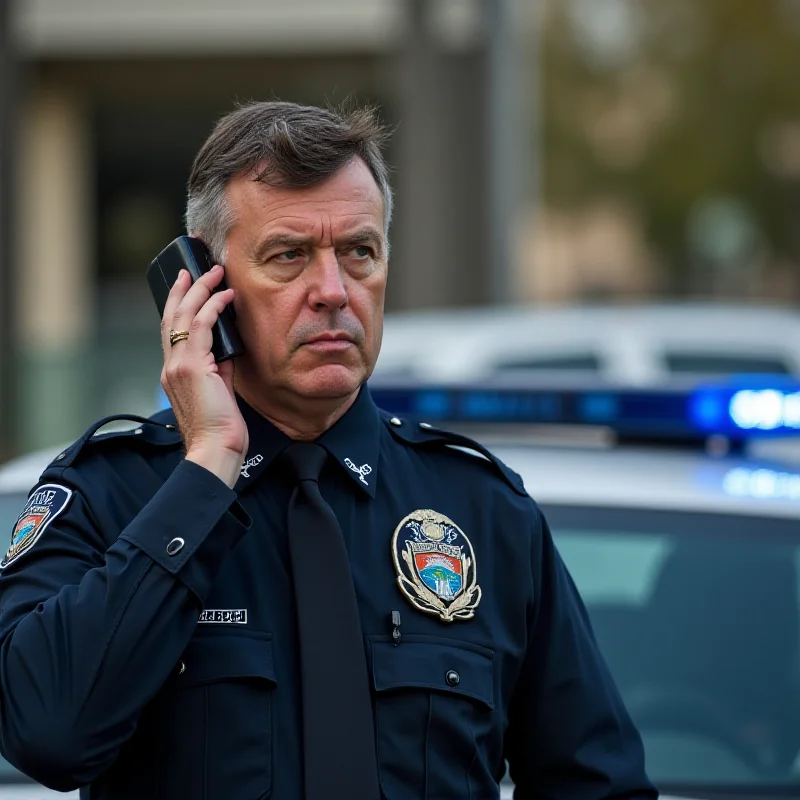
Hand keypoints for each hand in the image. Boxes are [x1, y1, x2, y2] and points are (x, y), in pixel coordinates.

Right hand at [160, 265, 247, 487]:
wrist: (214, 450)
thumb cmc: (219, 429)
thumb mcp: (218, 391)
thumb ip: (218, 368)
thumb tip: (228, 348)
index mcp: (173, 373)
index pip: (170, 331)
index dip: (177, 305)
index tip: (186, 286)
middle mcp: (170, 366)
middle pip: (171, 317)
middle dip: (183, 289)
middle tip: (194, 267)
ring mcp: (178, 366)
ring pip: (184, 317)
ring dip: (200, 290)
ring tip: (214, 273)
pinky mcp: (192, 367)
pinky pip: (201, 327)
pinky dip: (213, 307)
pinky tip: (225, 296)